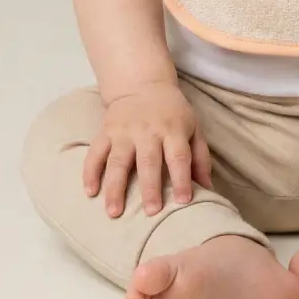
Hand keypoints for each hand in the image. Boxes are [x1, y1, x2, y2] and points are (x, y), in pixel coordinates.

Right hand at [83, 81, 211, 217]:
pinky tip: (90, 193)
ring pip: (118, 161)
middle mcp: (147, 130)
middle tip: (151, 212)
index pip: (178, 156)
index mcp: (173, 130)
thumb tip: (207, 188)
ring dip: (115, 187)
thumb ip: (200, 157)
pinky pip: (95, 153)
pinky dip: (90, 172)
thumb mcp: (193, 127)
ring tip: (114, 213)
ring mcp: (124, 131)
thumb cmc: (173, 113)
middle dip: (149, 187)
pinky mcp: (105, 131)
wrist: (143, 85)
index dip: (181, 179)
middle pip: (148, 161)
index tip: (183, 202)